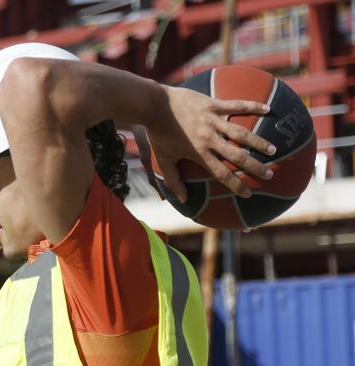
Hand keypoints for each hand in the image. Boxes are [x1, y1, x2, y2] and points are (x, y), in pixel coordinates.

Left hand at [146, 85, 276, 201]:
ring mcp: (213, 121)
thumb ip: (174, 180)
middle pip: (237, 156)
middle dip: (255, 166)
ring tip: (273, 150)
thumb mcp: (164, 159)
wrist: (154, 105)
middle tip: (269, 174)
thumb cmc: (158, 134)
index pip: (222, 174)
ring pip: (241, 133)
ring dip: (259, 142)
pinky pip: (237, 105)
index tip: (248, 194)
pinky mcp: (214, 105)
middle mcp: (210, 138)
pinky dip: (253, 106)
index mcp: (199, 153)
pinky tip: (268, 109)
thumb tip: (183, 199)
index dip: (236, 185)